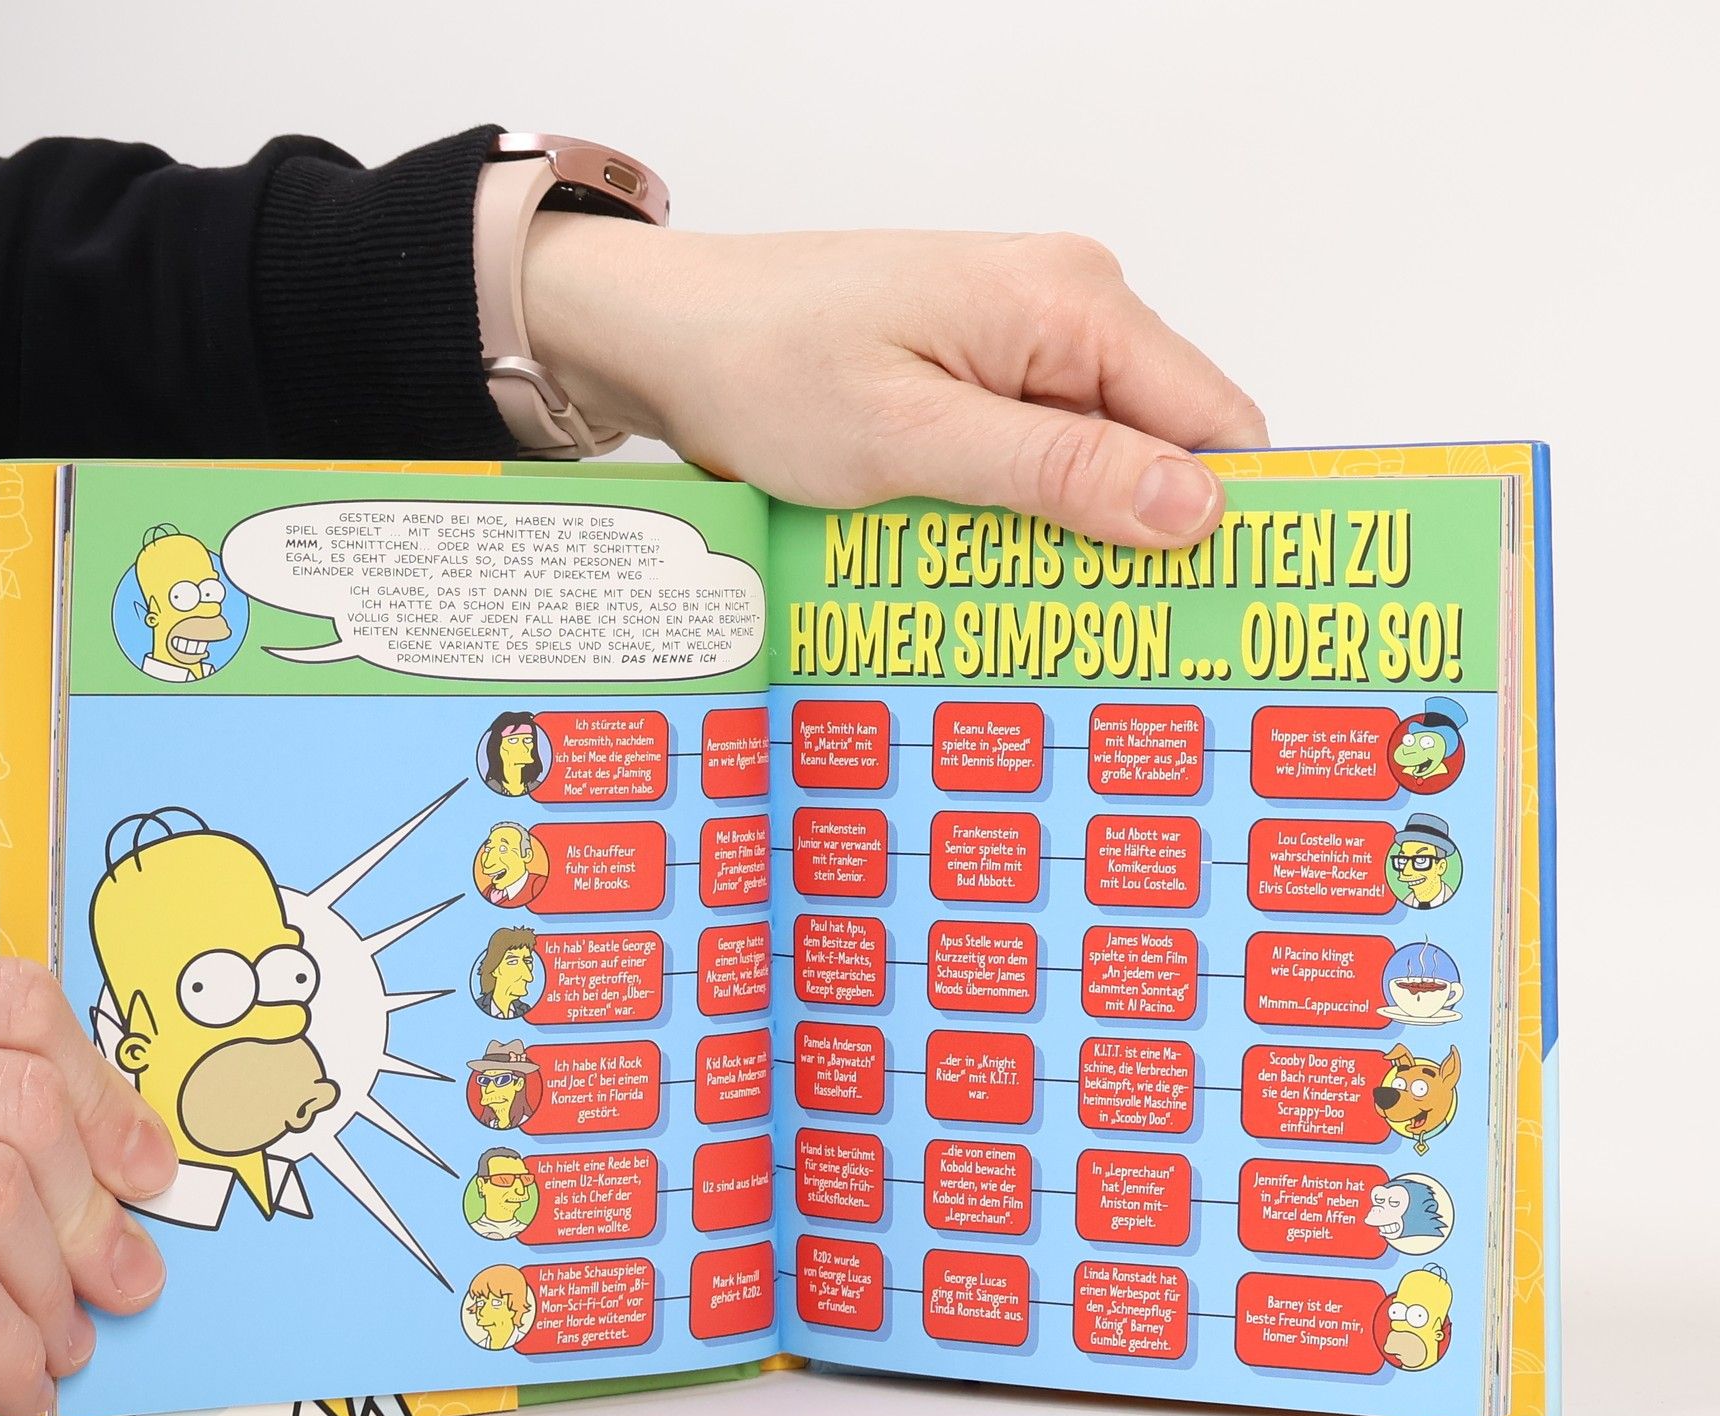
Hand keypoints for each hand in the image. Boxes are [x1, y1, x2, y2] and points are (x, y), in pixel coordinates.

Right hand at [0, 959, 177, 1415]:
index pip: (4, 1005)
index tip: (142, 1165)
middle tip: (119, 1274)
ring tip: (59, 1340)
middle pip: (17, 1099)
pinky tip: (13, 1382)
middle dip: (95, 1208)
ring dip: (57, 1288)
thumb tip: (104, 1172)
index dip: (104, 1093)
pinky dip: (12, 1354)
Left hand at [524, 221, 1265, 547]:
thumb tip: (1191, 507)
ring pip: (1102, 457)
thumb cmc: (763, 367)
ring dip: (1079, 537)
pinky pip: (1043, 453)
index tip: (1211, 617)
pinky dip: (1028, 514)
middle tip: (1114, 641)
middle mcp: (1067, 306)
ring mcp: (1023, 339)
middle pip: (1164, 445)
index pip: (1214, 422)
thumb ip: (1055, 470)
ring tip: (1044, 616)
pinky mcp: (981, 371)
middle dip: (1145, 541)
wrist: (665, 332)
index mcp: (1072, 302)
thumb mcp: (911, 438)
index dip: (1221, 522)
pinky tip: (993, 567)